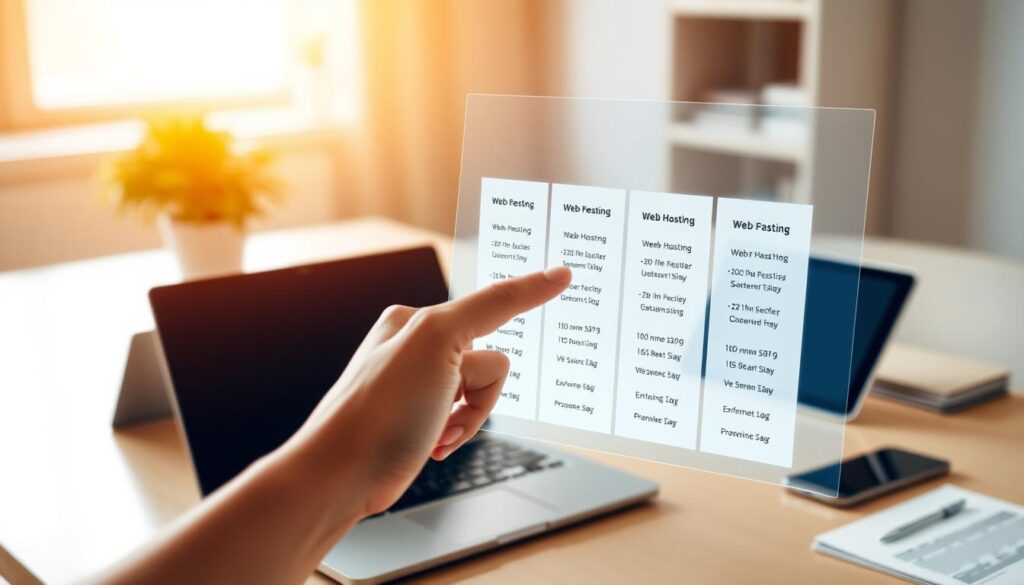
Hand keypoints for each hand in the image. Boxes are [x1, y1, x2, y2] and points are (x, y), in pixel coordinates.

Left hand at [285, 266, 571, 516]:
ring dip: (469, 418)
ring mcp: (418, 385)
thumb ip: (493, 304)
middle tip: (446, 406)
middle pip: (489, 361)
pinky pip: (464, 418)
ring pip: (481, 393)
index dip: (528, 291)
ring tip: (435, 432)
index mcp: (416, 318)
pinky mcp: (418, 418)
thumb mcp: (439, 340)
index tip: (565, 274)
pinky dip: (457, 433)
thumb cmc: (380, 408)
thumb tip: (548, 275)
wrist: (340, 474)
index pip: (488, 303)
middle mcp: (416, 346)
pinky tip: (432, 444)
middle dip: (479, 392)